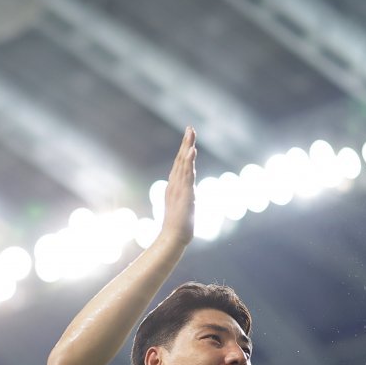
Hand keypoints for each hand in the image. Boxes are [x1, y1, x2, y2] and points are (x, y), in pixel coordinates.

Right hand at [158, 127, 195, 247]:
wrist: (173, 237)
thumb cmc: (178, 226)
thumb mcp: (181, 207)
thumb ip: (183, 198)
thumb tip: (186, 196)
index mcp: (174, 186)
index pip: (179, 164)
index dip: (184, 150)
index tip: (188, 136)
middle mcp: (175, 184)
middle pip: (180, 159)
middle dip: (185, 142)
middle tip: (190, 127)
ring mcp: (179, 188)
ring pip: (183, 163)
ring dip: (187, 147)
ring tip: (191, 133)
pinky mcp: (184, 193)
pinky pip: (187, 174)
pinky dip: (189, 161)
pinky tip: (192, 151)